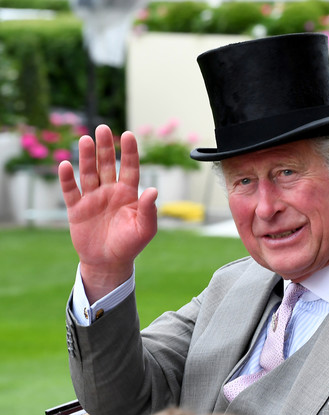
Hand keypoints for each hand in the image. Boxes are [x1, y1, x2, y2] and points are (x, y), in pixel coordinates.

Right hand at [58, 124, 157, 301]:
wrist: (108, 262)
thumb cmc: (130, 244)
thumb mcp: (145, 229)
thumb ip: (148, 210)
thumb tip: (153, 190)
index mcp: (128, 194)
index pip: (130, 168)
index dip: (129, 152)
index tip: (128, 135)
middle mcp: (110, 191)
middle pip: (107, 165)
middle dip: (105, 147)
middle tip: (103, 128)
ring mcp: (92, 198)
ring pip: (88, 173)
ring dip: (86, 157)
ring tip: (85, 139)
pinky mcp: (76, 209)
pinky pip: (71, 191)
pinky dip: (67, 179)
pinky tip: (65, 164)